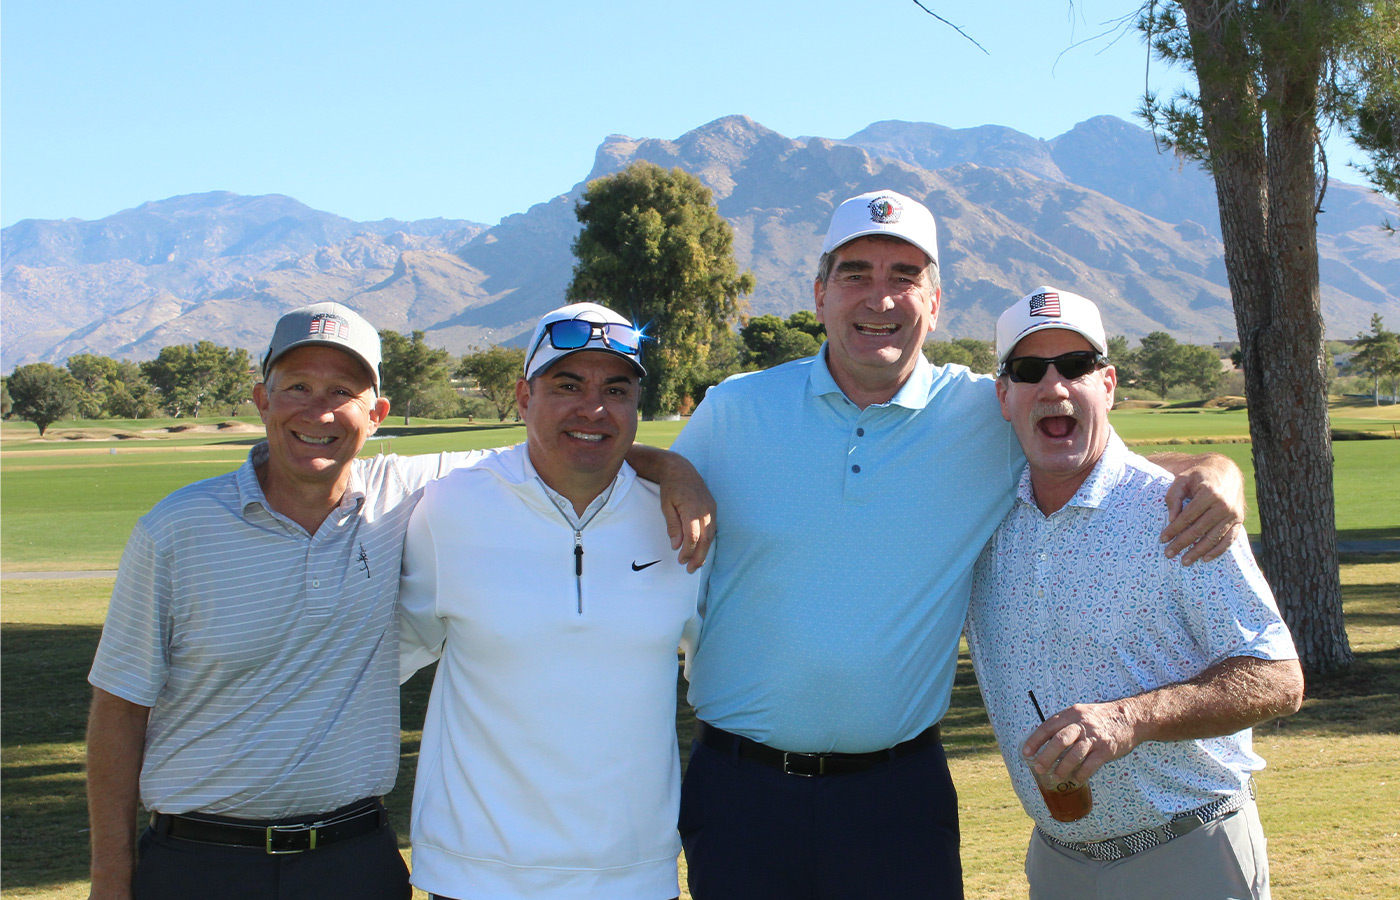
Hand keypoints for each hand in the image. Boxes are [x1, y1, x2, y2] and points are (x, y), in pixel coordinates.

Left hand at [659, 458, 715, 572]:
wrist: (681, 470)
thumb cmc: (671, 488)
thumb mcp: (666, 507)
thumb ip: (673, 526)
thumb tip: (676, 546)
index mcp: (691, 509)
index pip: (692, 537)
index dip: (688, 551)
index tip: (681, 561)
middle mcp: (705, 510)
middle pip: (705, 539)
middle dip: (699, 557)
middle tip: (691, 569)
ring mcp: (711, 509)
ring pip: (711, 536)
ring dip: (704, 551)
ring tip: (697, 563)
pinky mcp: (713, 508)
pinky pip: (712, 529)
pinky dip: (708, 541)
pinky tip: (702, 549)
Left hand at [1022, 701, 1140, 781]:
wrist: (1130, 717)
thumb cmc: (1101, 717)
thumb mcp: (1080, 712)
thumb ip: (1064, 723)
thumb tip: (1044, 740)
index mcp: (1072, 713)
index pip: (1048, 727)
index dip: (1035, 740)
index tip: (1026, 752)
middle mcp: (1082, 724)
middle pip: (1059, 741)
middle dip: (1046, 756)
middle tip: (1038, 768)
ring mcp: (1095, 738)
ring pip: (1074, 755)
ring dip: (1062, 768)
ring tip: (1056, 777)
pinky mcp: (1106, 750)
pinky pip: (1090, 766)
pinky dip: (1081, 775)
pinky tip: (1075, 780)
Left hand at [1157, 453, 1245, 564]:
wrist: (1225, 470)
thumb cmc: (1199, 475)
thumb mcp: (1182, 479)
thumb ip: (1174, 497)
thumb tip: (1171, 519)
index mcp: (1209, 493)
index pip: (1187, 517)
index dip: (1174, 529)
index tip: (1163, 539)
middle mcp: (1223, 505)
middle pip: (1199, 529)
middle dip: (1182, 543)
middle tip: (1169, 554)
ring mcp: (1233, 514)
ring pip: (1214, 537)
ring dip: (1198, 551)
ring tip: (1185, 561)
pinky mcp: (1239, 520)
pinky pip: (1229, 539)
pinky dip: (1218, 551)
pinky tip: (1205, 558)